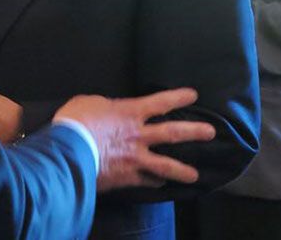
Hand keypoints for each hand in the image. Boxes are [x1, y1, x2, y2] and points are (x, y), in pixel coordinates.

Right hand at [53, 88, 215, 191]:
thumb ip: (103, 107)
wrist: (69, 151)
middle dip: (194, 132)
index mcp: (130, 112)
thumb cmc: (75, 122)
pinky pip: (146, 180)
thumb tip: (106, 110)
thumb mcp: (88, 103)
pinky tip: (159, 185)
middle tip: (211, 132)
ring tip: (195, 176)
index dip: (178, 97)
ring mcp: (136, 158)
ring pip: (166, 165)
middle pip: (173, 132)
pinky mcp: (127, 176)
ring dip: (182, 170)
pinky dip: (154, 182)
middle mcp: (139, 135)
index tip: (193, 95)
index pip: (160, 102)